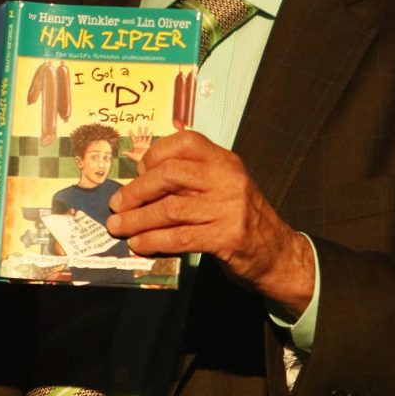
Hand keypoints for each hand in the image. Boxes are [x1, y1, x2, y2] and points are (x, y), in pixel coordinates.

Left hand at [107, 130, 313, 316]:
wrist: (277, 253)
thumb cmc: (241, 217)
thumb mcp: (222, 186)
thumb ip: (192, 177)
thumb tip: (140, 177)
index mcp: (224, 160)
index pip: (185, 142)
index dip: (154, 154)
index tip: (137, 172)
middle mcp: (228, 178)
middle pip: (170, 174)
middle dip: (137, 190)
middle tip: (117, 204)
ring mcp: (229, 208)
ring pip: (170, 209)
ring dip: (137, 220)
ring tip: (119, 226)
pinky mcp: (227, 237)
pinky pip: (180, 237)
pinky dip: (154, 241)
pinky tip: (139, 244)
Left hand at [120, 126, 152, 163]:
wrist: (142, 161)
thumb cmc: (136, 159)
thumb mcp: (131, 155)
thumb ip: (127, 153)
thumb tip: (122, 152)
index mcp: (135, 144)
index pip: (132, 138)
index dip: (131, 134)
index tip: (129, 129)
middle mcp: (139, 143)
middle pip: (139, 135)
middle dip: (139, 131)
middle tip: (140, 126)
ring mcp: (144, 143)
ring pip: (144, 136)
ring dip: (145, 132)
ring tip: (146, 127)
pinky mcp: (148, 145)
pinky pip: (149, 140)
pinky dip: (150, 136)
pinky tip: (151, 132)